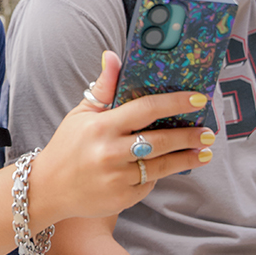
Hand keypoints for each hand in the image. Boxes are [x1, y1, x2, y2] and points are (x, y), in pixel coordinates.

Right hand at [28, 50, 213, 224]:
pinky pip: (148, 183)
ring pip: (161, 166)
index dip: (175, 103)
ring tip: (204, 153)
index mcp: (101, 126)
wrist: (47, 189)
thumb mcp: (80, 114)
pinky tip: (168, 168)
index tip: (197, 100)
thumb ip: (103, 88)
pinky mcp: (122, 198)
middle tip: (208, 132)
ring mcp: (117, 178)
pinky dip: (158, 175)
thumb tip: (113, 55)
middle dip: (189, 136)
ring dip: (186, 158)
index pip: (146, 109)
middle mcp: (110, 152)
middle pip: (161, 140)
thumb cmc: (67, 147)